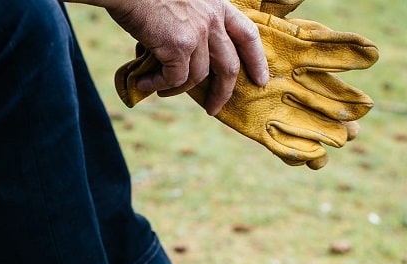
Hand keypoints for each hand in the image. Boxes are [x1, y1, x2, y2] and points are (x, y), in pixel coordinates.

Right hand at [80, 0, 268, 113]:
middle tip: (214, 109)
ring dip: (178, 90)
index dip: (256, 60)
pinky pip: (175, 80)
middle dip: (223, 93)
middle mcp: (213, 19)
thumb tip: (188, 61)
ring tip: (161, 90)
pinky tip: (145, 84)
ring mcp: (199, 33)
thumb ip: (193, 26)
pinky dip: (160, 85)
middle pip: (229, 66)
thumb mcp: (183, 4)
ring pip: (198, 77)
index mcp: (217, 5)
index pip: (247, 35)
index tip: (261, 80)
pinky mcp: (180, 46)